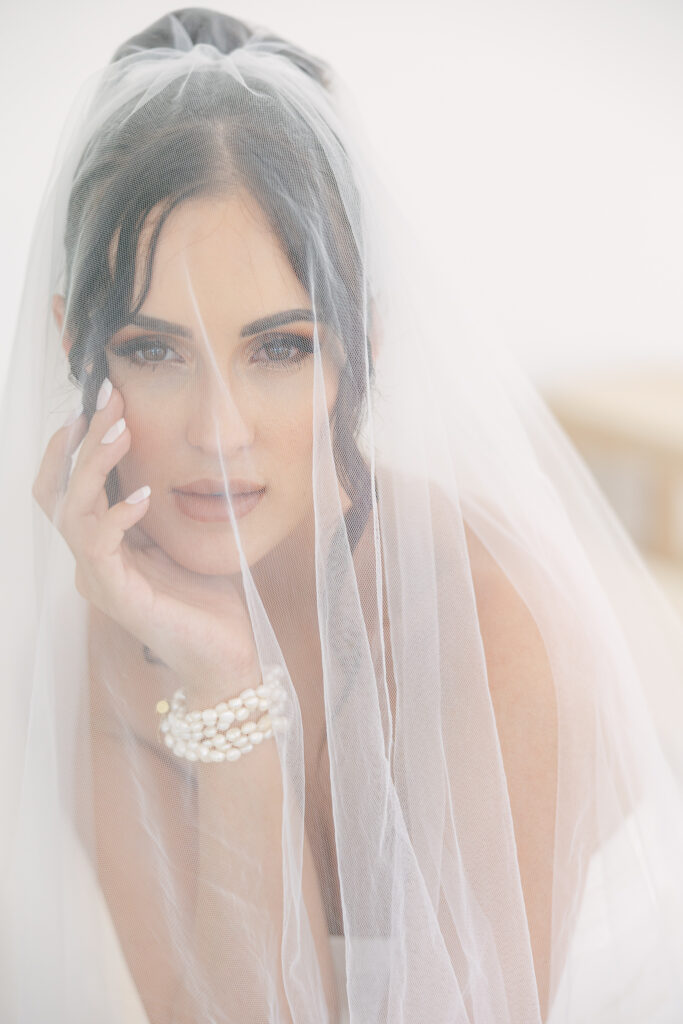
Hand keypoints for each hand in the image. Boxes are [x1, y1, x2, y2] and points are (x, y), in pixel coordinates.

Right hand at [32, 381, 260, 707]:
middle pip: (60, 491)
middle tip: (110, 399)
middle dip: (81, 440)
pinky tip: (144, 494)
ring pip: (71, 512)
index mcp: (104, 545)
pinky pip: (99, 547)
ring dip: (94, 466)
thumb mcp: (184, 536)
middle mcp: (92, 560)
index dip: (76, 442)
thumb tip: (165, 451)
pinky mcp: (118, 596)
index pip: (67, 486)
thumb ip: (164, 502)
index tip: (104, 397)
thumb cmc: (211, 598)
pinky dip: (117, 515)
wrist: (229, 655)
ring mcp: (100, 579)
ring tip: (121, 430)